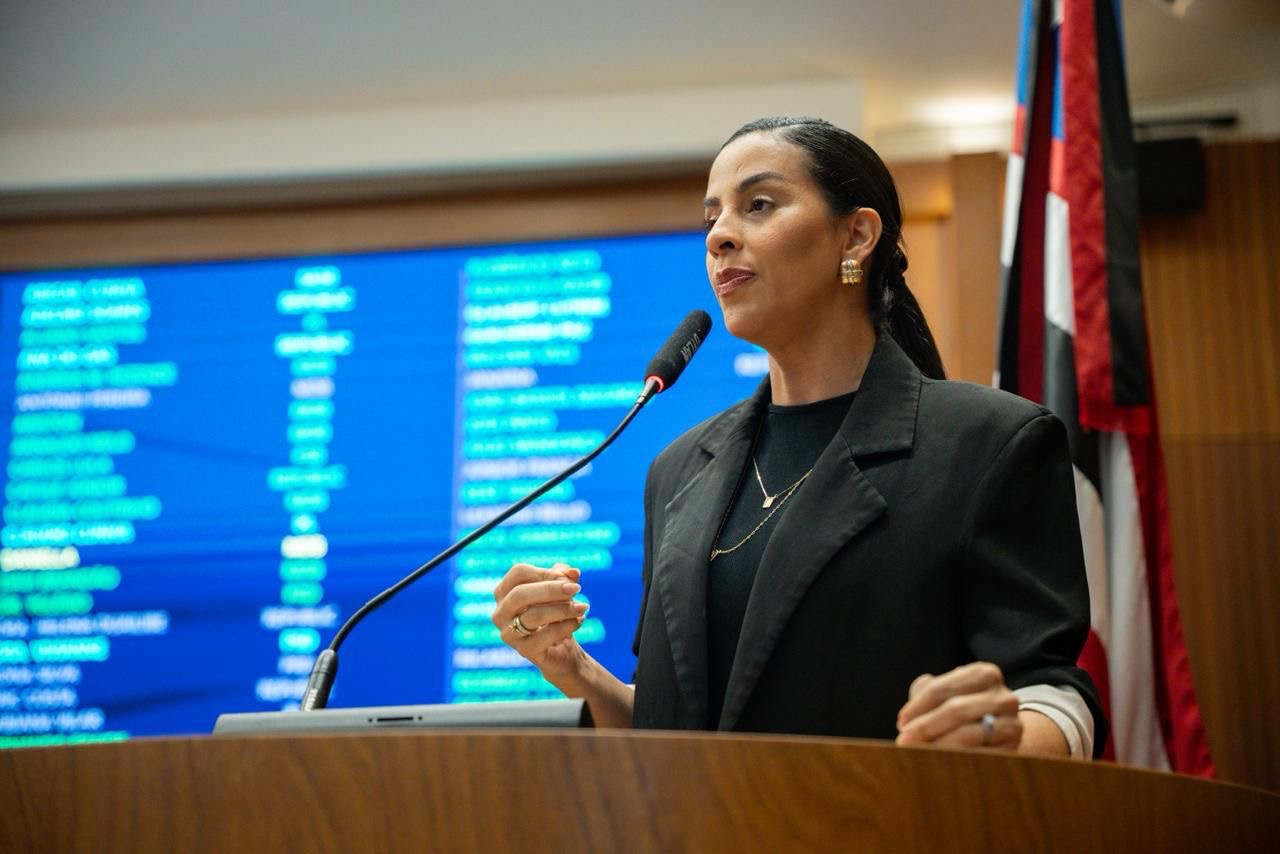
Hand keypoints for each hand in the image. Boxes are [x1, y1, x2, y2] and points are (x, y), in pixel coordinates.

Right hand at [492, 562, 588, 682]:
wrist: (562, 651)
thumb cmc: (556, 614)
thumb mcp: (560, 590)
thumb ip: (564, 577)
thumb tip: (573, 572)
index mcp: (504, 592)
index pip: (518, 573)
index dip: (545, 572)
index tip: (569, 578)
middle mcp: (500, 613)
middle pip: (520, 594)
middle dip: (551, 589)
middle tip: (576, 588)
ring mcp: (509, 634)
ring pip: (534, 615)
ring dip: (563, 608)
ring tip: (583, 607)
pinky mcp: (524, 651)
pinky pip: (546, 635)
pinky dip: (566, 625)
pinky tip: (580, 620)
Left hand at [895, 662, 1021, 749]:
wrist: (1001, 733)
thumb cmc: (964, 710)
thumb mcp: (946, 695)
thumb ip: (925, 695)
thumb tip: (906, 719)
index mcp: (983, 673)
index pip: (941, 689)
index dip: (917, 706)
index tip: (901, 722)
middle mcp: (1003, 695)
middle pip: (955, 710)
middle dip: (925, 727)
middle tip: (904, 741)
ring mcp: (1012, 722)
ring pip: (969, 734)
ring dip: (938, 745)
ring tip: (917, 753)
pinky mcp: (1014, 748)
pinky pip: (980, 754)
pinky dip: (957, 758)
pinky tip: (940, 762)